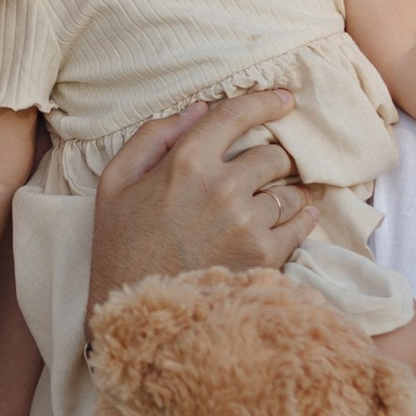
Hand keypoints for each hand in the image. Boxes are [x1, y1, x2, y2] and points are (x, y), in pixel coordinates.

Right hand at [87, 90, 322, 312]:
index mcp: (186, 162)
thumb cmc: (121, 248)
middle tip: (267, 168)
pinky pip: (300, 225)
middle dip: (272, 157)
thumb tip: (198, 110)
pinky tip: (293, 218)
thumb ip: (153, 138)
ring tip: (272, 200)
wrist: (137, 316)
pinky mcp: (266, 256)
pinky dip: (300, 218)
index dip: (266, 101)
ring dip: (284, 191)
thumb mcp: (115, 184)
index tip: (285, 99)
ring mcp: (248, 223)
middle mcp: (223, 187)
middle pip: (273, 154)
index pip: (238, 115)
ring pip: (289, 190)